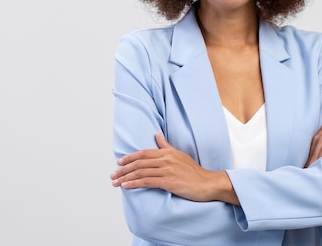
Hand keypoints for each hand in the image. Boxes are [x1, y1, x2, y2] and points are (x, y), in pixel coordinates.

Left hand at [111, 133, 237, 203]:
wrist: (208, 183)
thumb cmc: (194, 172)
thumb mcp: (180, 155)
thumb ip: (166, 146)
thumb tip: (157, 134)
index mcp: (168, 152)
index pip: (144, 153)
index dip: (130, 157)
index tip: (120, 163)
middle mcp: (166, 159)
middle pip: (139, 163)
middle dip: (124, 169)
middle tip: (113, 175)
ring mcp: (167, 170)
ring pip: (141, 172)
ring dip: (126, 177)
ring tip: (116, 182)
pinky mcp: (169, 181)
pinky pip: (147, 181)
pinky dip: (134, 183)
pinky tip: (126, 186)